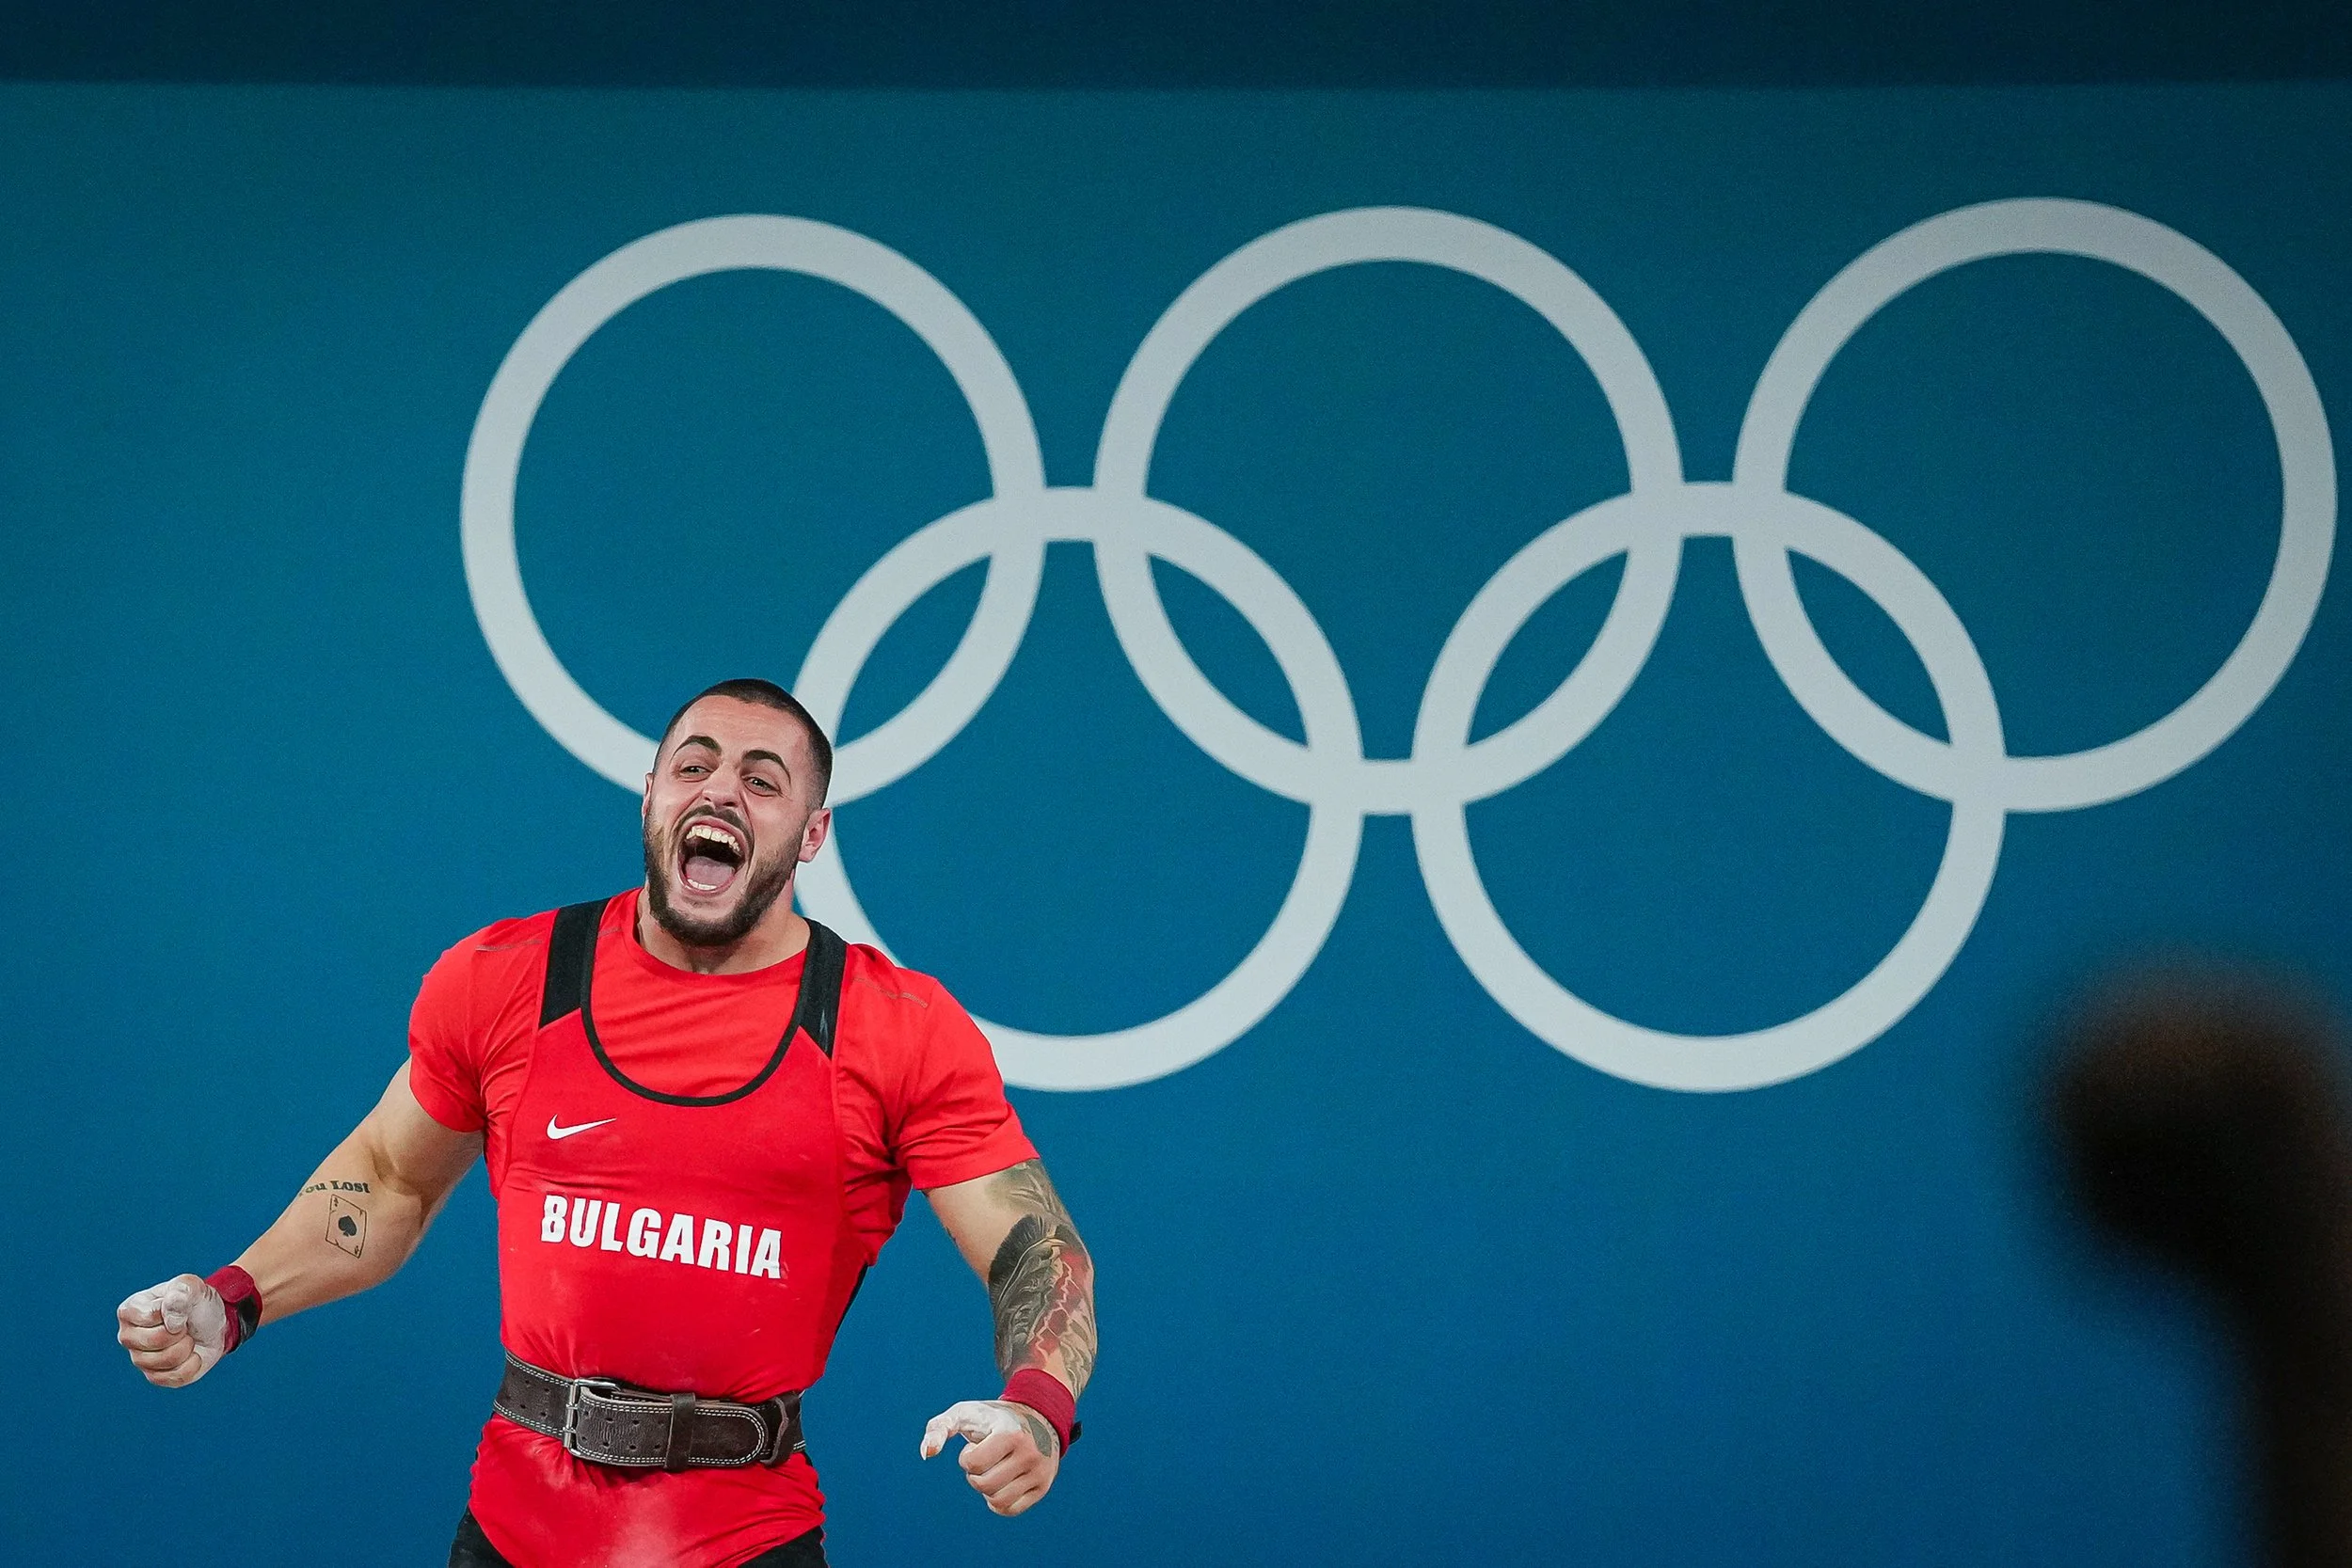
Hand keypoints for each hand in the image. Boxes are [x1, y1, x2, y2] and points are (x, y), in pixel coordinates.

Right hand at [116, 1274, 228, 1388]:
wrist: (215, 1325)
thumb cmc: (197, 1303)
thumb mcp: (193, 1287)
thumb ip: (181, 1291)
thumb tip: (170, 1319)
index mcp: (129, 1311)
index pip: (149, 1316)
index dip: (174, 1313)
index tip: (180, 1308)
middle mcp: (128, 1336)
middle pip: (154, 1341)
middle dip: (180, 1332)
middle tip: (185, 1325)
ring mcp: (140, 1359)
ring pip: (165, 1361)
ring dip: (187, 1348)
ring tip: (188, 1338)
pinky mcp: (155, 1377)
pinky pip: (174, 1378)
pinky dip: (192, 1365)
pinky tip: (193, 1355)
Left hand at [919, 1398, 1060, 1516]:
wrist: (1038, 1414)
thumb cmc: (992, 1417)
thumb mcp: (964, 1413)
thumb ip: (938, 1428)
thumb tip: (928, 1454)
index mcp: (1010, 1433)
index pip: (973, 1463)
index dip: (966, 1457)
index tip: (976, 1445)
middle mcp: (1029, 1453)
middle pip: (984, 1485)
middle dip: (975, 1475)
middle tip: (984, 1460)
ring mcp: (1039, 1471)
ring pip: (997, 1501)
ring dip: (986, 1489)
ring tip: (993, 1471)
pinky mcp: (1043, 1486)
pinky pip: (1010, 1510)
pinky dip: (997, 1502)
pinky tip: (1000, 1484)